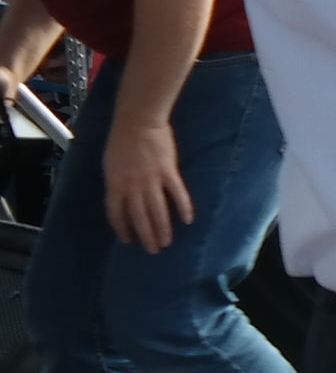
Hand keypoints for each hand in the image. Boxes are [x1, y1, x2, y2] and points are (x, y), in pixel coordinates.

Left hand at [100, 118, 191, 251]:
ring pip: (157, 210)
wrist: (138, 122)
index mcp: (115, 184)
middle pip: (139, 216)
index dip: (122, 228)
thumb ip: (117, 182)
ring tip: (167, 242)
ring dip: (163, 228)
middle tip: (153, 250)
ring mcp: (151, 180)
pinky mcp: (169, 173)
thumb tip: (122, 196)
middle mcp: (132, 187)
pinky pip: (177, 194)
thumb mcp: (111, 164)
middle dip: (146, 235)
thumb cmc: (121, 140)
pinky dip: (183, 207)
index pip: (116, 213)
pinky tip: (188, 219)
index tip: (128, 240)